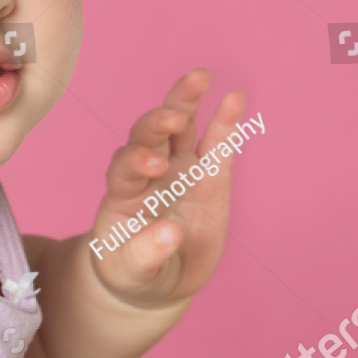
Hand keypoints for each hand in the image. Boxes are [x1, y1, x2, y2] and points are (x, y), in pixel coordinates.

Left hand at [88, 69, 246, 310]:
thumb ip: (147, 254)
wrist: (156, 280)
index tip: (154, 166)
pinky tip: (234, 98)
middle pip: (148, 134)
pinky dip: (226, 122)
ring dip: (186, 101)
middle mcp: (149, 172)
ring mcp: (180, 170)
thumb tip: (171, 234)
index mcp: (123, 192)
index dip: (137, 160)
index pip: (125, 167)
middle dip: (160, 120)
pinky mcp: (210, 178)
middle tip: (174, 117)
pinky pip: (218, 146)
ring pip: (180, 128)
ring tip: (198, 77)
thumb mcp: (133, 272)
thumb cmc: (133, 272)